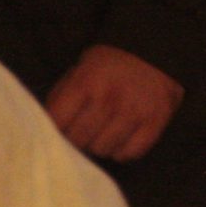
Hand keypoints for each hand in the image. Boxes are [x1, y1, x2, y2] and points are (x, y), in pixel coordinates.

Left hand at [46, 45, 184, 163]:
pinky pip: (130, 153)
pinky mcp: (156, 122)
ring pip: (103, 150)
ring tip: (103, 133)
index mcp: (86, 83)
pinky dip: (123, 150)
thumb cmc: (108, 67)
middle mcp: (110, 99)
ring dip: (100, 145)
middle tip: (82, 131)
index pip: (58, 122)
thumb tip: (49, 127)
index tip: (60, 127)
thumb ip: (62, 97)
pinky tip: (121, 137)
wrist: (154, 53)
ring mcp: (135, 112)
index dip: (55, 128)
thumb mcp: (78, 71)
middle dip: (77, 138)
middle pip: (79, 140)